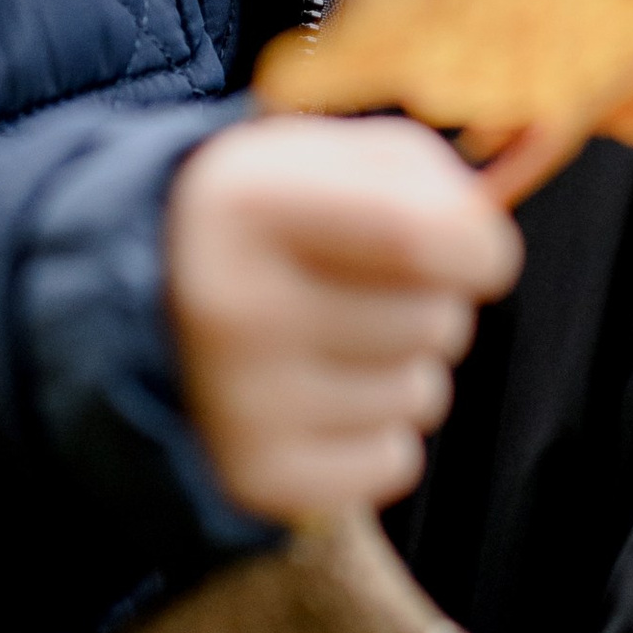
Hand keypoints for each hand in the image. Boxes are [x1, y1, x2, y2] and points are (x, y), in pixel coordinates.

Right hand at [167, 115, 518, 520]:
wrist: (150, 302)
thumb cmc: (269, 221)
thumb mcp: (321, 154)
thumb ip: (417, 174)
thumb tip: (482, 239)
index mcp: (248, 203)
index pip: (422, 236)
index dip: (479, 247)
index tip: (473, 249)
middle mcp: (235, 305)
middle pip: (435, 320)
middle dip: (429, 302)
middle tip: (367, 290)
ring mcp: (240, 403)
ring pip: (421, 394)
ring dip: (402, 367)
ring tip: (335, 341)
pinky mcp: (256, 478)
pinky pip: (394, 462)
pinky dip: (378, 434)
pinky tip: (322, 400)